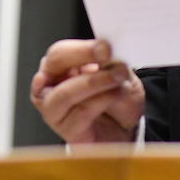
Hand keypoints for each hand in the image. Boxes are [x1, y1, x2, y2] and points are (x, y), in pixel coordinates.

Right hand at [30, 39, 144, 142]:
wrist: (128, 128)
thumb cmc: (116, 98)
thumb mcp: (119, 72)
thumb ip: (109, 61)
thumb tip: (104, 51)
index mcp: (59, 67)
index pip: (59, 53)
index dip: (81, 49)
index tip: (103, 47)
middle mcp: (51, 87)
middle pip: (53, 66)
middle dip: (84, 58)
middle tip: (108, 57)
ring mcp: (55, 111)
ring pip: (65, 93)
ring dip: (95, 82)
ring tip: (118, 77)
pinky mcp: (67, 132)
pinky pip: (80, 114)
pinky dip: (102, 100)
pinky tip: (117, 94)